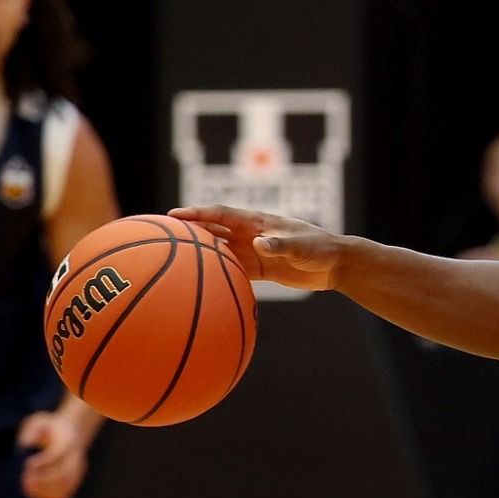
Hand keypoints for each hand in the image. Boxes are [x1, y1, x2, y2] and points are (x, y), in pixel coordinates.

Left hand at [17, 411, 85, 497]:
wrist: (73, 431)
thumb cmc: (50, 428)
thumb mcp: (39, 422)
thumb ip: (32, 432)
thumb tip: (26, 446)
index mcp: (68, 441)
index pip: (58, 455)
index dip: (43, 462)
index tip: (27, 464)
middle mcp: (76, 458)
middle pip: (64, 473)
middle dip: (43, 479)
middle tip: (25, 478)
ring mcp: (77, 470)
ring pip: (65, 486)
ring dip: (45, 489)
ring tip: (27, 486)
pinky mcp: (74, 480)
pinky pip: (64, 493)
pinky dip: (49, 496)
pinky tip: (34, 491)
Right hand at [170, 205, 345, 290]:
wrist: (336, 264)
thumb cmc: (321, 249)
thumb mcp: (300, 246)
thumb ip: (280, 244)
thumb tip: (258, 244)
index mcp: (258, 222)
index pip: (221, 214)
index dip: (197, 214)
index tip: (173, 215)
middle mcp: (252, 234)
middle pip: (214, 229)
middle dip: (189, 230)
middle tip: (161, 234)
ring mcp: (254, 251)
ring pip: (219, 250)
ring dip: (199, 253)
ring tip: (171, 259)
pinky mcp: (260, 269)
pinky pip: (233, 270)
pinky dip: (217, 274)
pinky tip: (199, 283)